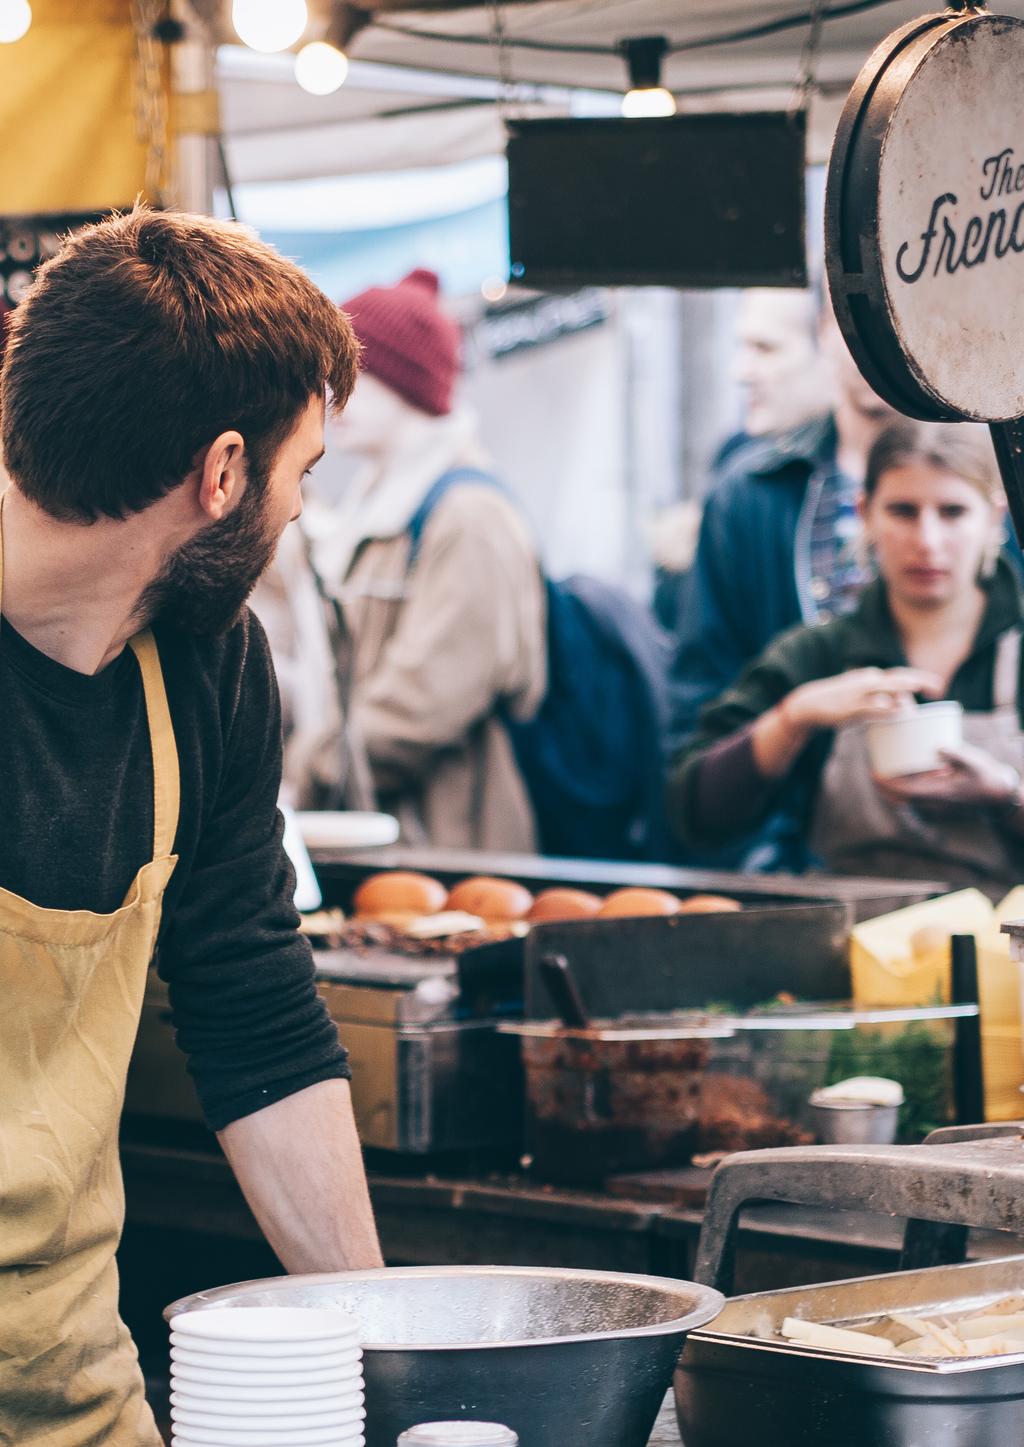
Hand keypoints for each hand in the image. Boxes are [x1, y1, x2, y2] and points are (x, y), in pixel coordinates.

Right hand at [782, 667, 942, 733]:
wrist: (809, 704)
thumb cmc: (838, 702)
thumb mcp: (861, 698)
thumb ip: (881, 701)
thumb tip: (901, 708)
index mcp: (870, 677)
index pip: (899, 676)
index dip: (919, 678)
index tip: (936, 686)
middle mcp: (867, 681)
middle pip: (898, 678)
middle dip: (919, 681)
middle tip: (938, 687)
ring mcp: (859, 693)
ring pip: (886, 688)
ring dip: (904, 689)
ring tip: (921, 689)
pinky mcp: (850, 707)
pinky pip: (871, 706)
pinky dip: (884, 706)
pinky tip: (897, 709)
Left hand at [873, 743, 1022, 811]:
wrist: (998, 798)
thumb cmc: (987, 777)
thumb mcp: (975, 762)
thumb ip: (957, 755)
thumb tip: (938, 746)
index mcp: (939, 793)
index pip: (905, 792)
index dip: (886, 785)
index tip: (873, 774)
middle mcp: (934, 803)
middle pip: (900, 799)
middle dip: (883, 788)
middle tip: (872, 772)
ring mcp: (935, 806)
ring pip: (906, 801)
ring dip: (892, 790)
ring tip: (882, 774)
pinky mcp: (938, 805)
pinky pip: (915, 800)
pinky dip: (904, 790)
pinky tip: (901, 777)